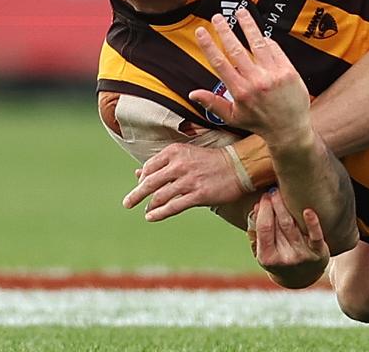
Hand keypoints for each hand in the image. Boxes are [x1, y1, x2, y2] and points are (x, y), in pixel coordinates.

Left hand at [123, 143, 244, 220]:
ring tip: (145, 211)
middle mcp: (179, 165)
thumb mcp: (186, 155)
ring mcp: (189, 181)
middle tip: (127, 203)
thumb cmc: (212, 161)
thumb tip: (137, 173)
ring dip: (148, 206)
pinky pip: (173, 206)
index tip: (140, 186)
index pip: (149, 167)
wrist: (240, 166)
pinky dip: (159, 213)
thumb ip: (162, 164)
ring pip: (159, 196)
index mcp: (175, 152)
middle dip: (136, 195)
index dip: (142, 179)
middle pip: (149, 183)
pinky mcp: (198, 195)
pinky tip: (151, 217)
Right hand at [186, 7, 311, 149]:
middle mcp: (256, 81)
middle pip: (237, 50)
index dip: (209, 45)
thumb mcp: (233, 117)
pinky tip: (260, 34)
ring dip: (248, 26)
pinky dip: (267, 41)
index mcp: (240, 91)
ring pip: (258, 44)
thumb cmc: (259, 123)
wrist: (289, 129)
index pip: (220, 63)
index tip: (201, 31)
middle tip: (217, 16)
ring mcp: (274, 75)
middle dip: (225, 30)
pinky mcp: (289, 71)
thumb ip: (213, 103)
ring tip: (240, 12)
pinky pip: (275, 50)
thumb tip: (192, 93)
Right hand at [251, 189, 329, 288]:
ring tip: (284, 193)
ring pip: (294, 226)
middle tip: (274, 191)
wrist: (302, 277)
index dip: (264, 211)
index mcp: (267, 257)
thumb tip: (257, 207)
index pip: (264, 228)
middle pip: (279, 224)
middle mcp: (284, 257)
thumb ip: (256, 232)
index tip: (264, 197)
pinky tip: (308, 210)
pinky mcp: (318, 252)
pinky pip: (316, 235)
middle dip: (275, 205)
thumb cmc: (279, 257)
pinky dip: (312, 222)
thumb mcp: (264, 250)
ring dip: (288, 206)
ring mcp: (302, 255)